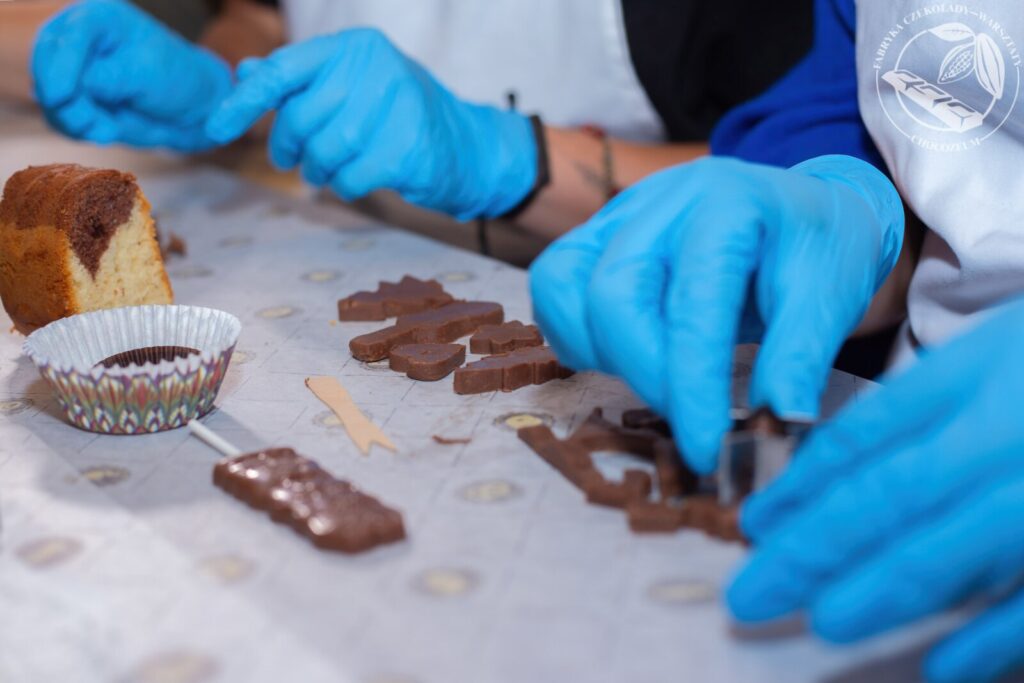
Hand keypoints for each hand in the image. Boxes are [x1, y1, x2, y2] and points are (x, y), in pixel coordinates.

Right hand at [32, 0, 231, 150]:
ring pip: (49, 95)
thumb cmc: (177, 80)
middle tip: (95, 125)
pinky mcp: (72, 96)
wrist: (190, 108)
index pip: (70, 36)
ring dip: (74, 120)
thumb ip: (112, 78)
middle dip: (66, 100)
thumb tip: (80, 85)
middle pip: (47, 64)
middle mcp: (78, 37)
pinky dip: (76, 130)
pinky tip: (104, 131)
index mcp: (101, 17)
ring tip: (108, 130)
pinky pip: (58, 116)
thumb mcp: (149, 75)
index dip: (60, 66)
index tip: (61, 96)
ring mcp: (71, 68)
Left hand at [205, 28, 536, 219]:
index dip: (243, 102)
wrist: (467, 148)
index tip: (214, 128)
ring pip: (323, 152)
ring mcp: (396, 108)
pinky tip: (357, 180)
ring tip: (329, 170)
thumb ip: (300, 80)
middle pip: (300, 118)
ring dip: (319, 170)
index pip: (283, 71)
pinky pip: (349, 179)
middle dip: (290, 147)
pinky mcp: (408, 149)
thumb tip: (244, 72)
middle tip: (295, 160)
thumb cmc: (398, 116)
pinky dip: (345, 187)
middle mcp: (376, 68)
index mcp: (355, 46)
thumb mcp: (351, 87)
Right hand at [529, 155, 903, 471]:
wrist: (803, 209)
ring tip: (655, 381)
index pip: (691, 306)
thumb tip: (773, 427)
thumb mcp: (831, 299)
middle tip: (684, 420)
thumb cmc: (820, 250)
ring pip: (563, 286)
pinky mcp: (594, 235)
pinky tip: (624, 355)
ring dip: (600, 353)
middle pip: (611, 293)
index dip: (692, 386)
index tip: (706, 449)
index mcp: (727, 205)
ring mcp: (618, 213)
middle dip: (642, 374)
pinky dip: (574, 334)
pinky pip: (554, 286)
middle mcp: (661, 200)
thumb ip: (798, 360)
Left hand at [728, 297, 1023, 682]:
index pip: (866, 439)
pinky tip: (944, 668)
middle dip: (812, 552)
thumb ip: (921, 408)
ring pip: (953, 548)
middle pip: (891, 499)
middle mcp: (1007, 432)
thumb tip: (827, 474)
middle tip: (752, 596)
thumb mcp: (992, 352)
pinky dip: (994, 636)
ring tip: (824, 621)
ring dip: (882, 592)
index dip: (803, 488)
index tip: (754, 529)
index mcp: (976, 375)